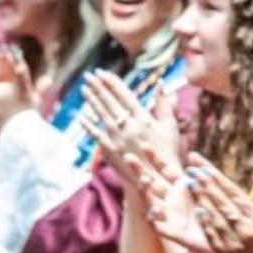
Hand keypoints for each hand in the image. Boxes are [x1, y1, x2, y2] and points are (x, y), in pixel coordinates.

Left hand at [82, 69, 178, 188]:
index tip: (102, 72)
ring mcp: (117, 138)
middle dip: (98, 87)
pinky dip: (88, 124)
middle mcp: (128, 126)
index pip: (124, 95)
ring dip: (91, 100)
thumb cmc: (168, 152)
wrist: (158, 179)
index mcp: (143, 118)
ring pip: (101, 115)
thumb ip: (165, 104)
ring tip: (83, 88)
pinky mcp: (109, 150)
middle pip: (109, 102)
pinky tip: (81, 115)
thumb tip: (162, 83)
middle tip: (88, 75)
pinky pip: (96, 134)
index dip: (112, 82)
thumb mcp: (170, 126)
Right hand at [129, 147, 209, 252]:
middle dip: (140, 170)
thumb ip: (204, 171)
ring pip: (151, 202)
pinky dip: (153, 218)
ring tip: (145, 179)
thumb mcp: (212, 188)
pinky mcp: (174, 233)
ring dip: (145, 191)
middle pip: (151, 184)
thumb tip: (192, 154)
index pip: (163, 170)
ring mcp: (171, 216)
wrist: (229, 236)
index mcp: (181, 187)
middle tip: (129, 157)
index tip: (144, 146)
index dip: (154, 158)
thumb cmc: (219, 211)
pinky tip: (154, 208)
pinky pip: (158, 226)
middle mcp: (172, 200)